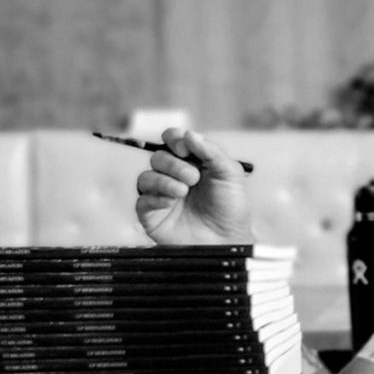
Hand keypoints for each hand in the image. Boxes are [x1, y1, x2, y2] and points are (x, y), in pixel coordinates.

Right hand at [135, 128, 254, 244]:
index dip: (174, 139)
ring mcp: (162, 196)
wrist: (227, 240)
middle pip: (158, 157)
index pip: (173, 141)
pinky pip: (142, 200)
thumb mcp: (230, 175)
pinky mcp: (152, 215)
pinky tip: (171, 201)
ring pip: (146, 177)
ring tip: (184, 191)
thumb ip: (211, 152)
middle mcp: (174, 176)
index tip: (185, 147)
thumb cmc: (231, 209)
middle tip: (193, 178)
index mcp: (193, 162)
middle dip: (174, 164)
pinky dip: (155, 197)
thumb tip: (190, 133)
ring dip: (164, 180)